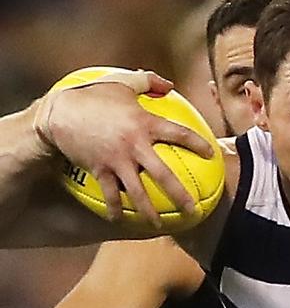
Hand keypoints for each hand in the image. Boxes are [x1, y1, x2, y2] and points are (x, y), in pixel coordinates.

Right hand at [35, 70, 213, 224]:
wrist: (60, 113)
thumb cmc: (94, 95)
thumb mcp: (123, 83)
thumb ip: (148, 81)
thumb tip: (169, 85)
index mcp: (145, 123)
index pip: (180, 134)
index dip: (198, 144)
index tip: (211, 154)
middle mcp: (135, 145)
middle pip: (163, 175)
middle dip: (180, 195)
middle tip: (193, 209)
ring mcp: (117, 160)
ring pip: (138, 192)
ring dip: (149, 212)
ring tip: (159, 226)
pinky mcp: (100, 170)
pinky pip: (110, 194)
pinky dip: (115, 209)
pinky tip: (120, 220)